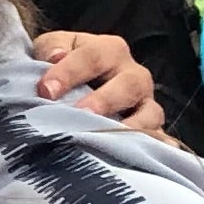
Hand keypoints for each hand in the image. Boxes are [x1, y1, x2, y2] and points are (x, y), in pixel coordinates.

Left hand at [27, 30, 164, 137]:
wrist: (78, 89)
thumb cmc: (63, 69)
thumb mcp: (51, 50)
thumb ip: (50, 48)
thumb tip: (56, 56)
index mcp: (109, 50)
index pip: (92, 57)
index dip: (69, 73)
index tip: (45, 91)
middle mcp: (133, 75)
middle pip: (128, 84)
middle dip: (104, 100)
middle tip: (80, 114)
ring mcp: (145, 105)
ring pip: (150, 113)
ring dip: (131, 127)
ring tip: (108, 139)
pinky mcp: (151, 131)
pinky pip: (158, 140)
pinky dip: (154, 146)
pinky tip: (143, 156)